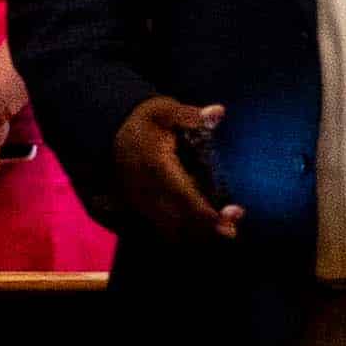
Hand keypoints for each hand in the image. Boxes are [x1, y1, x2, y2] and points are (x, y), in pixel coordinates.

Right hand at [108, 96, 245, 243]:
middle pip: (179, 220)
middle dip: (207, 228)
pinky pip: (161, 229)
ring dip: (196, 234)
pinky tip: (202, 230)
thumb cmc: (146, 121)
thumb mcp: (165, 111)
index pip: (184, 194)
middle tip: (233, 228)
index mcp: (155, 166)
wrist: (112, 131)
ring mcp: (139, 202)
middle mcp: (146, 189)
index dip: (207, 210)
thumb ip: (191, 115)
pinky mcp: (137, 209)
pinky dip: (183, 234)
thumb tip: (218, 112)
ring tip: (223, 230)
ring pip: (169, 230)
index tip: (233, 214)